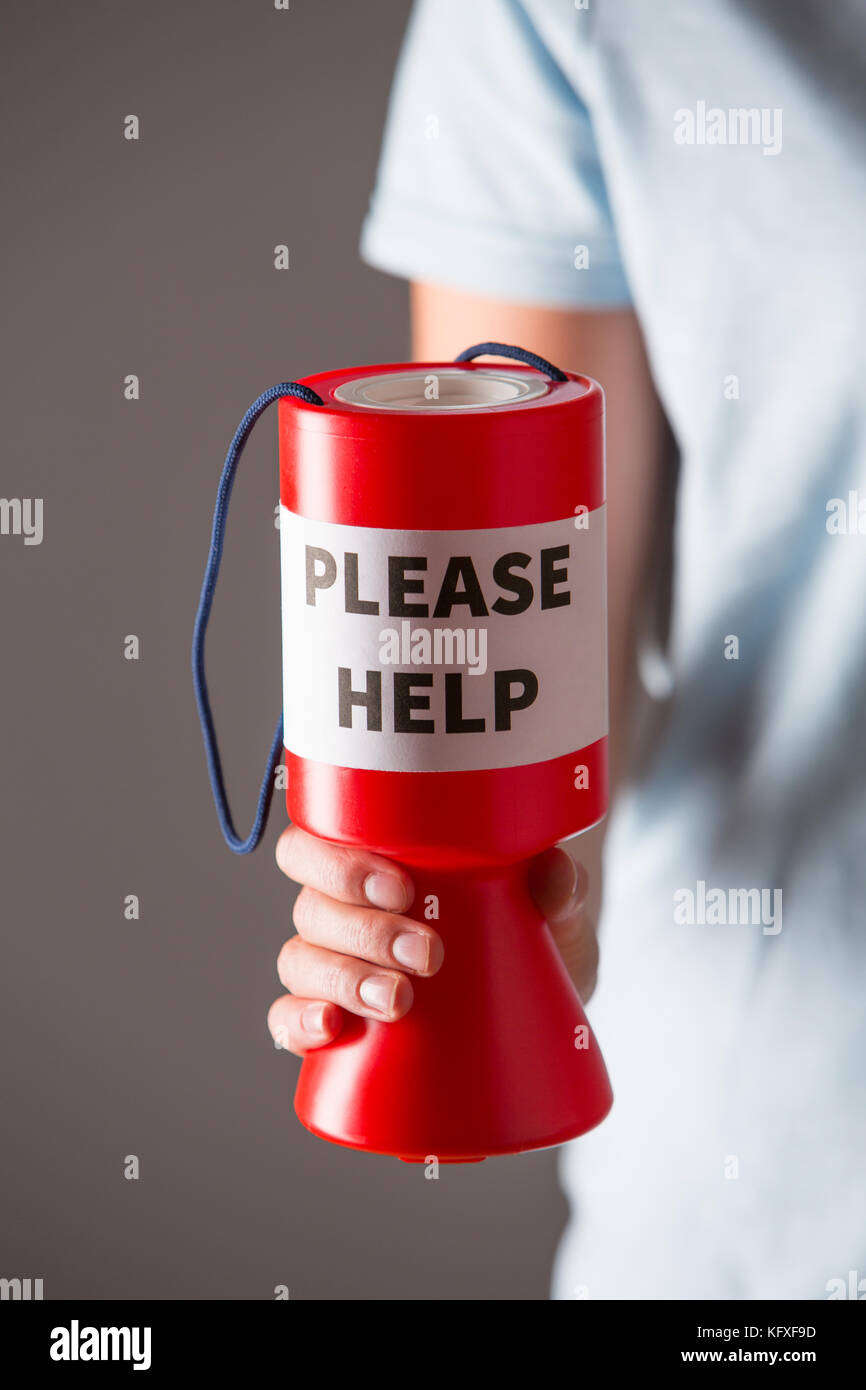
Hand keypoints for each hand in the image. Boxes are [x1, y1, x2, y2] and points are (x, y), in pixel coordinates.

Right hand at [267, 828, 596, 1055]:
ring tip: (398, 1000)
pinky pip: (288, 1023)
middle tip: (426, 954)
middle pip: (311, 907)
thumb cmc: (530, 943)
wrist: (539, 1015)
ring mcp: (332, 970)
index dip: (341, 863)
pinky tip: (330, 1029)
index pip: (315, 847)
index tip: (402, 888)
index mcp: (372, 867)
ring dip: (344, 977)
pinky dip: (299, 1024)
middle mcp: (339, 913)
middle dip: (364, 929)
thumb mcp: (554, 914)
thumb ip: (559, 886)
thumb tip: (552, 876)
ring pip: (300, 961)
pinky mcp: (336, 1029)